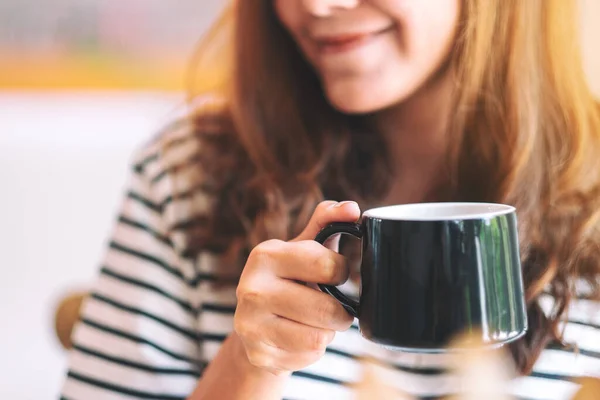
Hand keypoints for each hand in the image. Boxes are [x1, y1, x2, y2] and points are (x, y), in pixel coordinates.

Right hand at [234, 201, 359, 375]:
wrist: (255, 325)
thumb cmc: (289, 279)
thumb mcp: (304, 248)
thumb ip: (327, 222)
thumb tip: (352, 208)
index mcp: (265, 255)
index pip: (327, 266)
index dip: (340, 271)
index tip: (333, 273)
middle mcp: (251, 288)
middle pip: (328, 310)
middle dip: (340, 311)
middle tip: (331, 306)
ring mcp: (251, 324)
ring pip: (320, 337)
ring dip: (326, 332)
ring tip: (313, 322)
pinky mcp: (259, 354)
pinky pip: (308, 357)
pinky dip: (312, 350)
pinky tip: (298, 338)